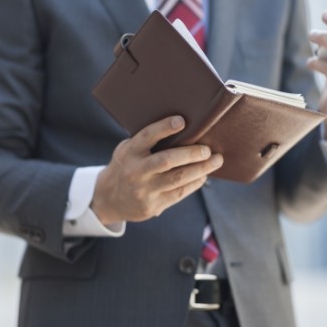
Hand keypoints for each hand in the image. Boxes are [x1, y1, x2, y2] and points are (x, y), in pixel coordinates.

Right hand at [91, 115, 222, 224]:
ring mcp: (144, 190)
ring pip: (178, 179)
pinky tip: (203, 176)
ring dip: (201, 169)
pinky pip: (179, 193)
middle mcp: (135, 171)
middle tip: (208, 149)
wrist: (109, 198)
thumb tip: (184, 128)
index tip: (182, 121)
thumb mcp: (128, 150)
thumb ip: (147, 142)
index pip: (147, 136)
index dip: (164, 128)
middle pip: (167, 160)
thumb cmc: (127, 166)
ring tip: (216, 160)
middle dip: (191, 153)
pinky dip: (195, 183)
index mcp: (129, 152)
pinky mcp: (153, 205)